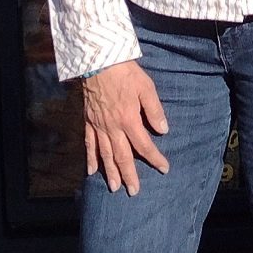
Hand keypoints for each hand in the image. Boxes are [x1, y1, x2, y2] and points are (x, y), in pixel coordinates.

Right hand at [81, 59, 170, 194]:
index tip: (164, 168)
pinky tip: (92, 171)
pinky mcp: (88, 121)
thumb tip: (163, 130)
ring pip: (104, 154)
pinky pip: (89, 143)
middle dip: (129, 174)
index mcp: (129, 119)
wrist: (98, 61)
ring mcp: (98, 125)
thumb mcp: (146, 87)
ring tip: (115, 187)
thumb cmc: (125, 72)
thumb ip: (155, 110)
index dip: (154, 158)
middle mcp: (112, 127)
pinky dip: (90, 158)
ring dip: (110, 172)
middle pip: (122, 156)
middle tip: (134, 191)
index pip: (144, 144)